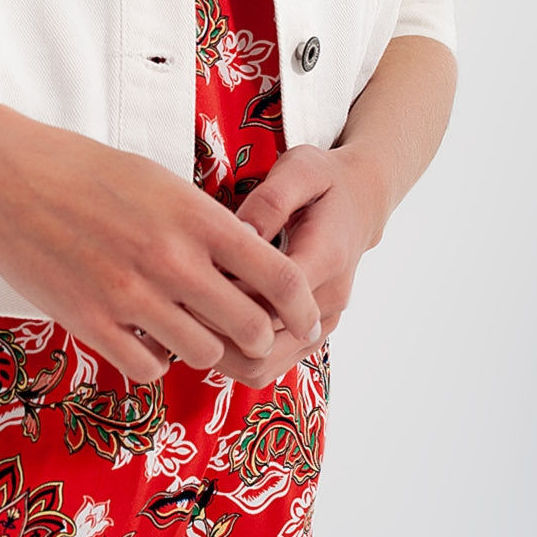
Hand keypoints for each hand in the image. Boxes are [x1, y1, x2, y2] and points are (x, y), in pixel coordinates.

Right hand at [0, 104, 325, 384]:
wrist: (6, 174)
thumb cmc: (82, 170)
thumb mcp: (158, 179)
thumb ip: (203, 222)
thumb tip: (245, 264)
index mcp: (193, 215)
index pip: (278, 275)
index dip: (303, 306)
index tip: (306, 317)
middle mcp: (169, 258)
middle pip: (249, 326)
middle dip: (258, 335)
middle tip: (248, 332)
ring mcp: (129, 294)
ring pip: (203, 353)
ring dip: (204, 346)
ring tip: (189, 326)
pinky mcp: (90, 321)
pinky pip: (149, 366)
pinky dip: (157, 358)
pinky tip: (146, 335)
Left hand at [180, 142, 389, 388]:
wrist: (360, 202)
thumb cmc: (324, 182)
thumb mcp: (300, 170)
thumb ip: (271, 201)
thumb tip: (241, 233)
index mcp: (326, 258)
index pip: (271, 299)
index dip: (225, 296)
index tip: (189, 278)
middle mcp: (329, 301)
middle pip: (263, 345)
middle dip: (215, 328)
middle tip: (176, 302)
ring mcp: (322, 324)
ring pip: (264, 366)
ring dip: (220, 349)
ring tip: (183, 318)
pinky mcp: (311, 334)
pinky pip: (269, 365)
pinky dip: (234, 355)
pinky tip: (206, 327)